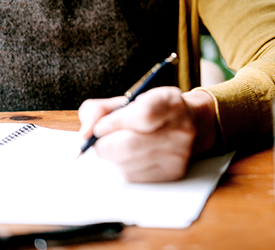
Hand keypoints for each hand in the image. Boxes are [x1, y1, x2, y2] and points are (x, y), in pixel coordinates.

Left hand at [77, 87, 216, 182]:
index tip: (100, 127)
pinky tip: (131, 156)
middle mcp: (180, 128)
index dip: (116, 122)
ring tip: (119, 145)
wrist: (190, 125)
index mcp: (170, 102)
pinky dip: (123, 167)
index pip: (143, 115)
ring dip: (113, 157)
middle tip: (99, 140)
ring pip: (128, 163)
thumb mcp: (128, 99)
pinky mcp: (173, 173)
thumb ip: (99, 109)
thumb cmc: (151, 110)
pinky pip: (134, 176)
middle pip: (131, 145)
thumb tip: (84, 134)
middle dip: (105, 144)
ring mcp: (179, 153)